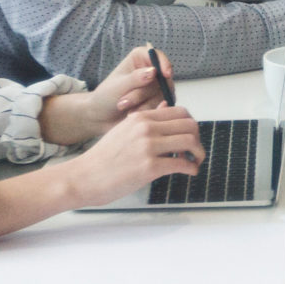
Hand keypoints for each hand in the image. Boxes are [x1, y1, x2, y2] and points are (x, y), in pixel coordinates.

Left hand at [44, 47, 170, 144]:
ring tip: (125, 110)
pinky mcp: (159, 103)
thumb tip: (154, 71)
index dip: (164, 63)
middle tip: (123, 102)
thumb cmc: (106, 97)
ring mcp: (156, 88)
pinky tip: (133, 114)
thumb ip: (136, 78)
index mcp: (140, 59)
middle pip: (160, 79)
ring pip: (161, 95)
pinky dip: (148, 111)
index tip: (166, 74)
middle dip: (143, 93)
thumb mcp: (118, 86)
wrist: (101, 117)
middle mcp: (151, 71)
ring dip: (143, 105)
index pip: (157, 55)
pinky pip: (162, 107)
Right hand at [53, 106, 203, 206]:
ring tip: (195, 162)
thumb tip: (166, 107)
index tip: (190, 137)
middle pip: (189, 125)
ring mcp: (148, 147)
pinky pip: (182, 164)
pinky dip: (192, 168)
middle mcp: (146, 128)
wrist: (85, 176)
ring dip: (199, 153)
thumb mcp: (123, 129)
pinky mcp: (150, 167)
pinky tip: (190, 172)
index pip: (180, 112)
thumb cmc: (103, 158)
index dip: (191, 125)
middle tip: (195, 151)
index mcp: (140, 117)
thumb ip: (145, 120)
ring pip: (190, 142)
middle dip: (198, 139)